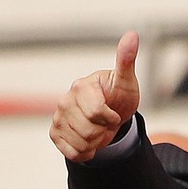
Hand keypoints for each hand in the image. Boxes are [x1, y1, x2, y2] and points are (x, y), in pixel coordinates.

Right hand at [49, 31, 139, 161]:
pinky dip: (86, 152)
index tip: (115, 112)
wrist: (111, 111)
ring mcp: (58, 117)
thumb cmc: (119, 94)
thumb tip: (132, 35)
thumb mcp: (126, 80)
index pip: (96, 114)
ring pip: (82, 144)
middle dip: (105, 132)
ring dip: (97, 142)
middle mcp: (65, 101)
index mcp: (82, 86)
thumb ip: (126, 60)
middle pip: (89, 132)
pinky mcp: (55, 133)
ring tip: (100, 129)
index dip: (112, 119)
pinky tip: (90, 140)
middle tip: (108, 122)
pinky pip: (72, 153)